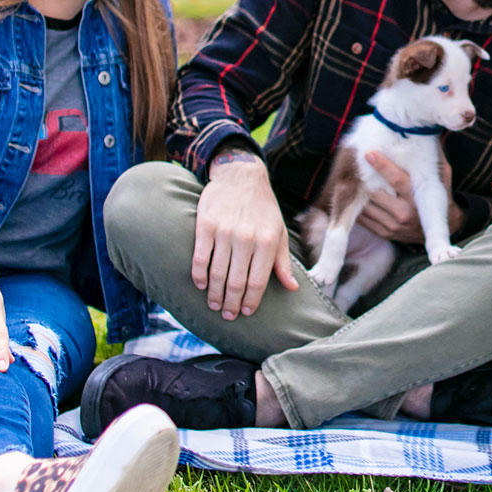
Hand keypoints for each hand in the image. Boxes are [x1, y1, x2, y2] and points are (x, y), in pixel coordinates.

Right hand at [194, 157, 297, 319]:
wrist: (241, 176)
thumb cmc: (263, 208)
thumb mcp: (278, 232)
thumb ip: (282, 261)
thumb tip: (292, 288)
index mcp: (266, 241)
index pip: (258, 281)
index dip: (251, 301)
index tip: (246, 312)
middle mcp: (246, 238)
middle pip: (236, 281)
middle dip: (232, 303)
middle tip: (228, 315)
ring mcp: (224, 232)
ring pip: (217, 273)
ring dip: (214, 294)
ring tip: (214, 305)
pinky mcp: (205, 225)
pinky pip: (200, 257)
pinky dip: (199, 275)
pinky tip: (200, 285)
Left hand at [358, 150, 457, 242]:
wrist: (443, 227)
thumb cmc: (441, 195)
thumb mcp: (443, 175)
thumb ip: (433, 156)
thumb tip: (422, 131)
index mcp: (418, 198)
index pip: (397, 180)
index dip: (382, 166)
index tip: (369, 153)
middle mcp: (405, 214)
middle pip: (376, 193)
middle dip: (364, 178)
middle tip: (355, 163)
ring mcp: (393, 226)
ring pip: (366, 206)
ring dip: (358, 192)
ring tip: (353, 177)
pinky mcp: (384, 233)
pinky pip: (364, 219)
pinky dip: (358, 205)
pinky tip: (356, 194)